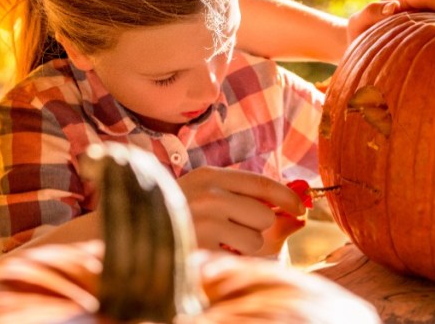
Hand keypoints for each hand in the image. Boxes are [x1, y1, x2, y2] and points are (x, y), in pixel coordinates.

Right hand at [176, 167, 304, 255]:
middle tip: (236, 229)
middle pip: (264, 215)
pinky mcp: (201, 245)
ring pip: (256, 239)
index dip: (286, 196)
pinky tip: (214, 251)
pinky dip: (234, 259)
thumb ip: (253, 203)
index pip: (261, 183)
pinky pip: (242, 256)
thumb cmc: (182, 215)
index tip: (300, 207)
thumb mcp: (212, 198)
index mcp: (210, 175)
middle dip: (259, 227)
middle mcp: (208, 193)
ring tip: (220, 242)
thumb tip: (298, 218)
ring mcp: (203, 219)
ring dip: (246, 246)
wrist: (135, 230)